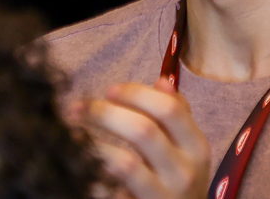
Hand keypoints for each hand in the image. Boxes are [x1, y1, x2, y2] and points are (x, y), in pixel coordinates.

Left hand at [78, 78, 210, 198]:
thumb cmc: (180, 183)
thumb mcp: (188, 151)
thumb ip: (177, 118)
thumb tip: (160, 81)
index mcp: (196, 147)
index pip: (169, 109)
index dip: (136, 95)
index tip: (109, 89)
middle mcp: (184, 170)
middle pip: (144, 131)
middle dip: (105, 114)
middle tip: (78, 108)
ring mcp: (163, 195)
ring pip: (125, 163)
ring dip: (93, 145)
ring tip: (73, 135)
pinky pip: (111, 190)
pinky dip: (93, 174)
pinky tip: (79, 163)